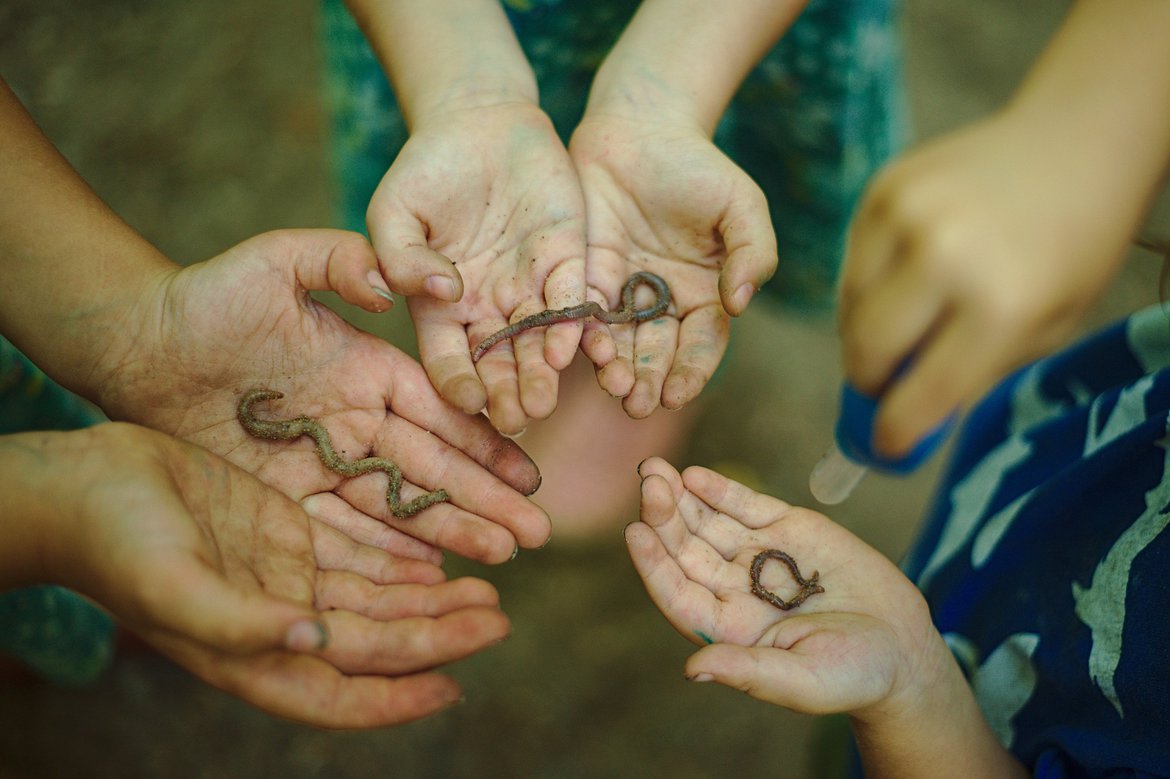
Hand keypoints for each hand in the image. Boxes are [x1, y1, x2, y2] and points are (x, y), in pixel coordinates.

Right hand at [22, 424, 510, 727]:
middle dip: (437, 637)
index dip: (397, 698)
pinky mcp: (287, 532)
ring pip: (376, 600)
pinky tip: (440, 557)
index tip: (454, 686)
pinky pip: (359, 553)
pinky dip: (401, 560)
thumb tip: (312, 642)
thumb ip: (239, 623)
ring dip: (430, 600)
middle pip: (376, 643)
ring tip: (487, 592)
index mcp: (250, 654)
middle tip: (497, 619)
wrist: (85, 483)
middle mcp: (277, 623)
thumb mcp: (170, 586)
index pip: (339, 693)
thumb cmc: (113, 543)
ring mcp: (285, 577)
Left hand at [94, 228, 550, 563]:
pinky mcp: (285, 494)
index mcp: (369, 369)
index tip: (529, 470)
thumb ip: (346, 261)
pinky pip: (343, 528)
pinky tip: (429, 573)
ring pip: (397, 504)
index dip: (485, 443)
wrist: (137, 343)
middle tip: (536, 531)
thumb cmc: (209, 294)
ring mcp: (325, 461)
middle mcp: (358, 420)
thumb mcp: (280, 259)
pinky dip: (386, 551)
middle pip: (432, 467)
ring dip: (450, 531)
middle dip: (486, 499)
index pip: (440, 412)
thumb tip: (411, 285)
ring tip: (502, 555)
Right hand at [366, 102, 588, 434]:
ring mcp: (531, 290)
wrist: (480, 123)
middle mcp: (490, 310)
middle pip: (500, 363)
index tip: (468, 401)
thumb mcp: (395, 209)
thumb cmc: (426, 170)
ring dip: (544, 373)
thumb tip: (440, 291)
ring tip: (546, 399)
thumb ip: (401, 254)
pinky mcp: (568, 262)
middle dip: (509, 392)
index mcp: (442, 308)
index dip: (457, 381)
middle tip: (519, 418)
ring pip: (541, 343)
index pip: (448, 358)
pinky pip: (574, 300)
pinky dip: (575, 324)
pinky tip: (576, 347)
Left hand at [569, 115, 776, 417]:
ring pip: (619, 344)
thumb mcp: (741, 206)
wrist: (639, 129)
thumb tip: (741, 304)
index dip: (691, 372)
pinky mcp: (585, 279)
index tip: (677, 394)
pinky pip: (583, 315)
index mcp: (705, 297)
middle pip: (657, 355)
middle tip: (638, 404)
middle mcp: (662, 306)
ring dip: (616, 370)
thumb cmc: (698, 167)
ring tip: (613, 388)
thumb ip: (753, 253)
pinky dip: (583, 336)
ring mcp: (622, 295)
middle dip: (648, 381)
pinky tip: (585, 352)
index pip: (701, 346)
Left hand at [625, 457, 945, 718]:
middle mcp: (735, 589)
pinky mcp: (789, 529)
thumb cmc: (855, 676)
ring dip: (681, 496)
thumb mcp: (802, 680)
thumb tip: (691, 669)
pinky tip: (696, 475)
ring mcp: (759, 555)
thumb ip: (748, 671)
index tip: (635, 534)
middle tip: (648, 484)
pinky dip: (721, 490)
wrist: (904, 648)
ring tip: (655, 470)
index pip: (679, 593)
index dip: (654, 565)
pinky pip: (745, 505)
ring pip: (709, 522)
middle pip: (687, 550)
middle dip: (664, 517)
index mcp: (729, 628)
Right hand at [839, 113, 1135, 455]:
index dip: (895, 434)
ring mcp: (904, 218)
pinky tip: (907, 275)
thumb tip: (901, 423)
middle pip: (864, 355)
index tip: (888, 444)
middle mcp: (943, 258)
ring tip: (905, 325)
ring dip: (866, 334)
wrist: (1073, 141)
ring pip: (847, 311)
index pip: (918, 398)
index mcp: (998, 306)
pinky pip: (850, 266)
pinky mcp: (880, 191)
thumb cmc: (1070, 247)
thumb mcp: (1044, 329)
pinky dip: (868, 287)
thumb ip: (971, 379)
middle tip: (888, 386)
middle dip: (870, 383)